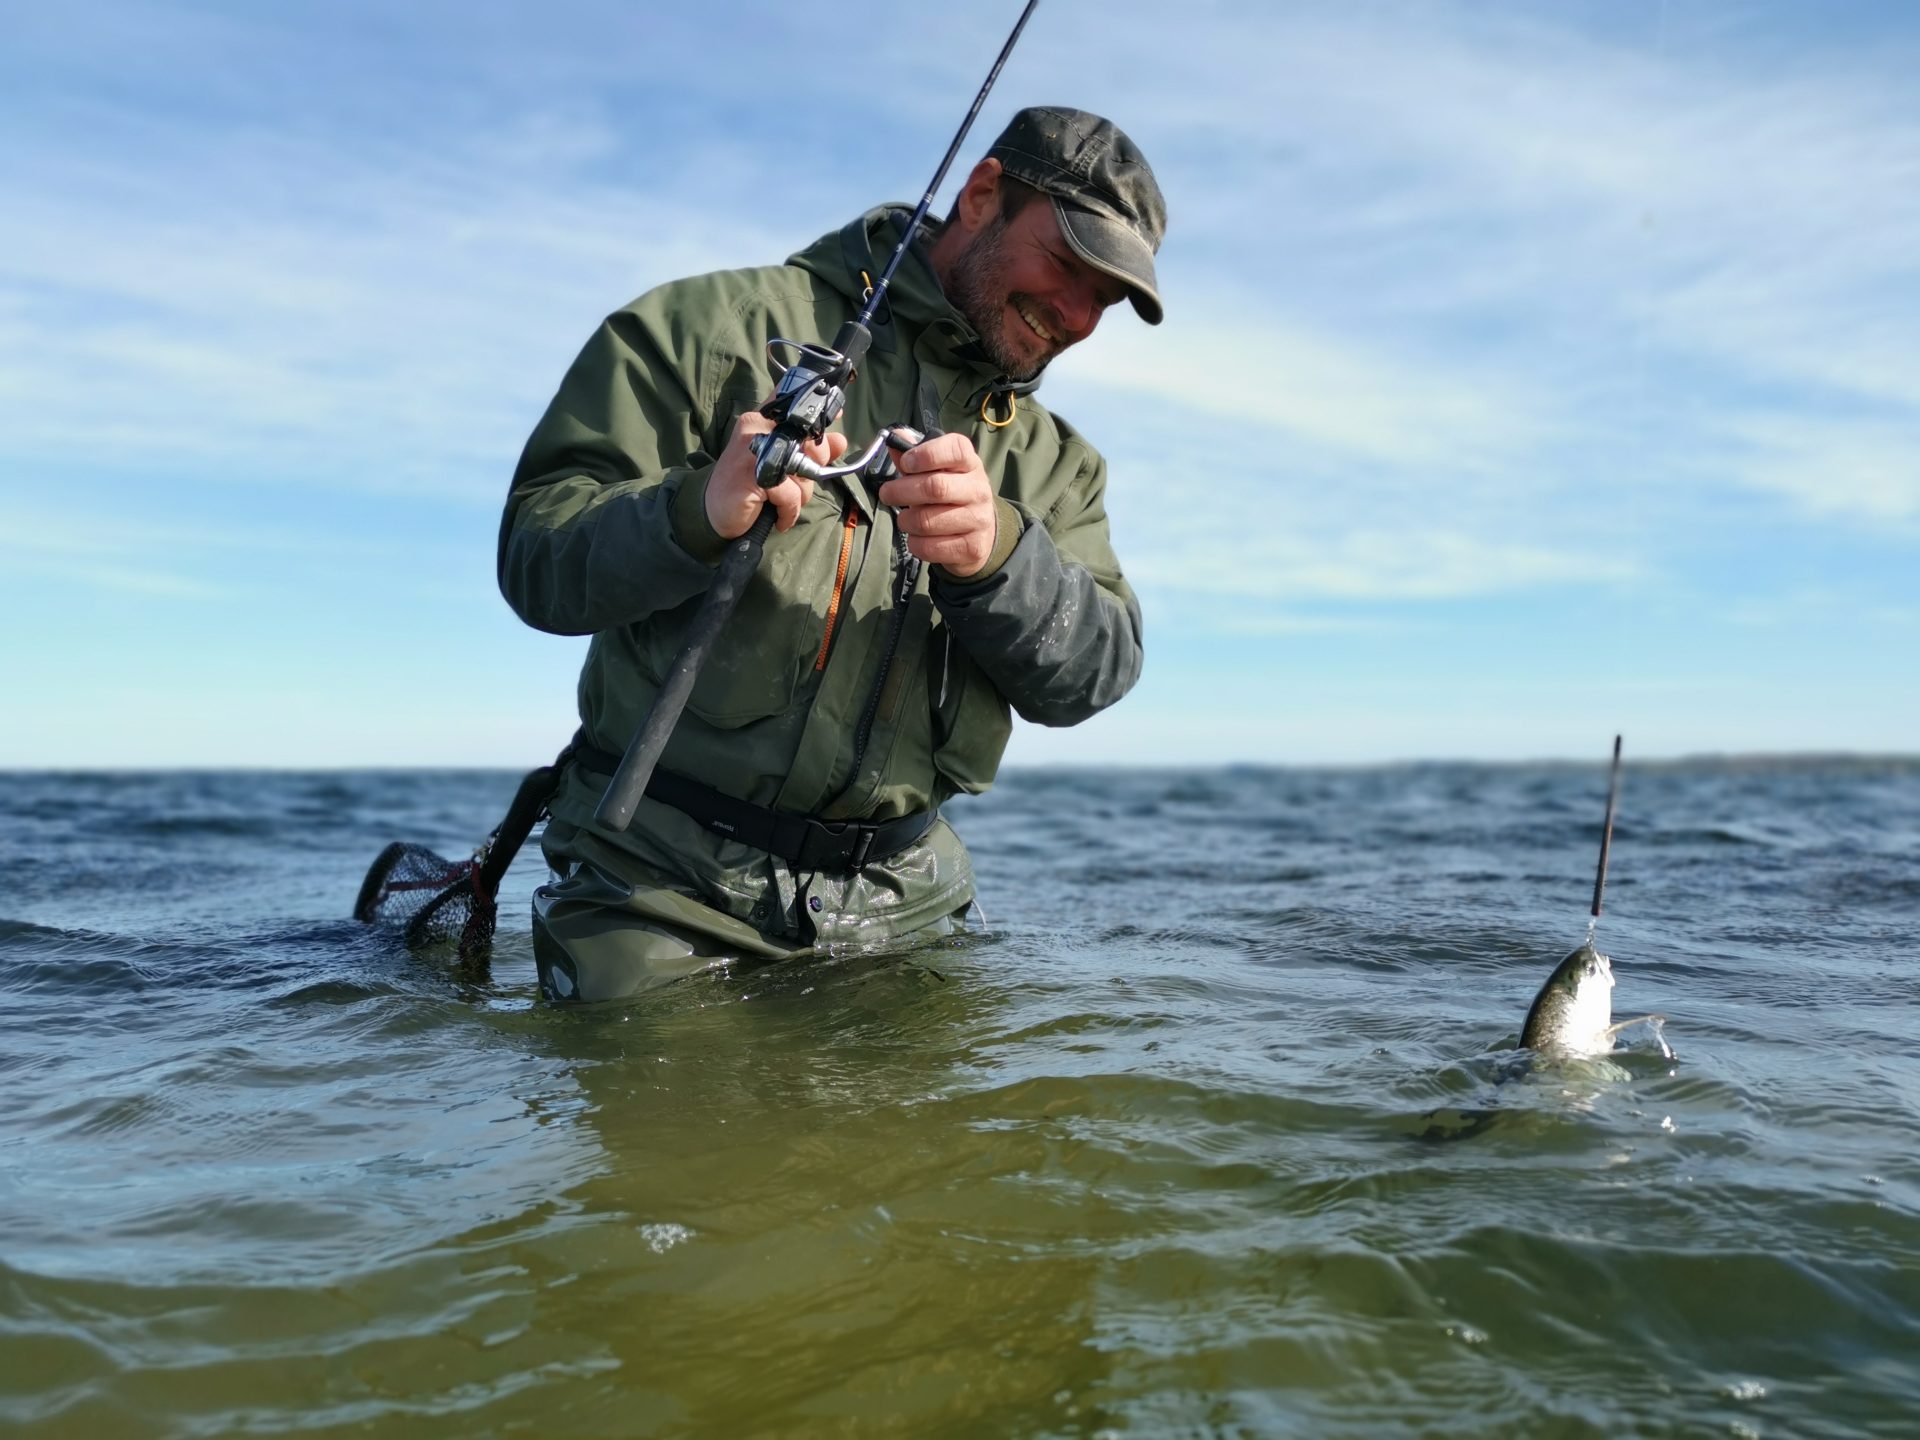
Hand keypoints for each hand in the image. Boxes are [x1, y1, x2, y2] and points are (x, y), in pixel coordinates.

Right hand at [705, 410, 848, 538]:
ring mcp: (752, 452)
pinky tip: (779, 517)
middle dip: (813, 469)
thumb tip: (840, 440)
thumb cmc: (748, 485)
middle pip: (809, 442)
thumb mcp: (782, 464)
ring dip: (799, 495)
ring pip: (802, 471)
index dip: (817, 407)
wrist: (712, 511)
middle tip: (796, 484)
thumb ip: (810, 451)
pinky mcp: (751, 477)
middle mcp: (756, 430)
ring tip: (781, 502)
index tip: (836, 412)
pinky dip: (788, 512)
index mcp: (762, 420)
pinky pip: (790, 496)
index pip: (793, 402)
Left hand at [878, 432, 996, 576]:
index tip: (906, 464)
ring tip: (904, 519)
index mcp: (970, 463)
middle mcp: (979, 489)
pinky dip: (915, 543)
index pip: (954, 450)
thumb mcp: (939, 470)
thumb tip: (894, 438)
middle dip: (902, 491)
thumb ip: (916, 455)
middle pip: (935, 488)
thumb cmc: (952, 492)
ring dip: (906, 521)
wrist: (982, 530)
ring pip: (927, 521)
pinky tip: (917, 537)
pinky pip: (931, 547)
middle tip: (887, 494)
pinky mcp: (972, 548)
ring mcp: (978, 520)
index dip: (925, 455)